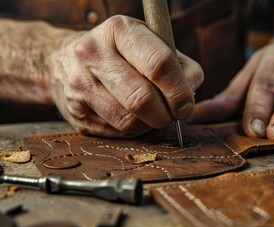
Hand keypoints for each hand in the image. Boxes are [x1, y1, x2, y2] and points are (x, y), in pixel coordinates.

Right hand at [49, 16, 202, 136]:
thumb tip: (191, 92)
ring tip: (153, 113)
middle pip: (142, 99)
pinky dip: (134, 130)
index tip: (186, 104)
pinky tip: (134, 117)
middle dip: (166, 114)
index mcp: (119, 30)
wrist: (64, 60)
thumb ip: (178, 64)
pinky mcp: (75, 111)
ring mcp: (79, 84)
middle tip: (173, 114)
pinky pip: (117, 132)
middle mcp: (93, 54)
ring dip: (150, 124)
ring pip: (129, 121)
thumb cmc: (119, 52)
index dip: (179, 91)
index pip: (159, 64)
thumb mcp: (149, 43)